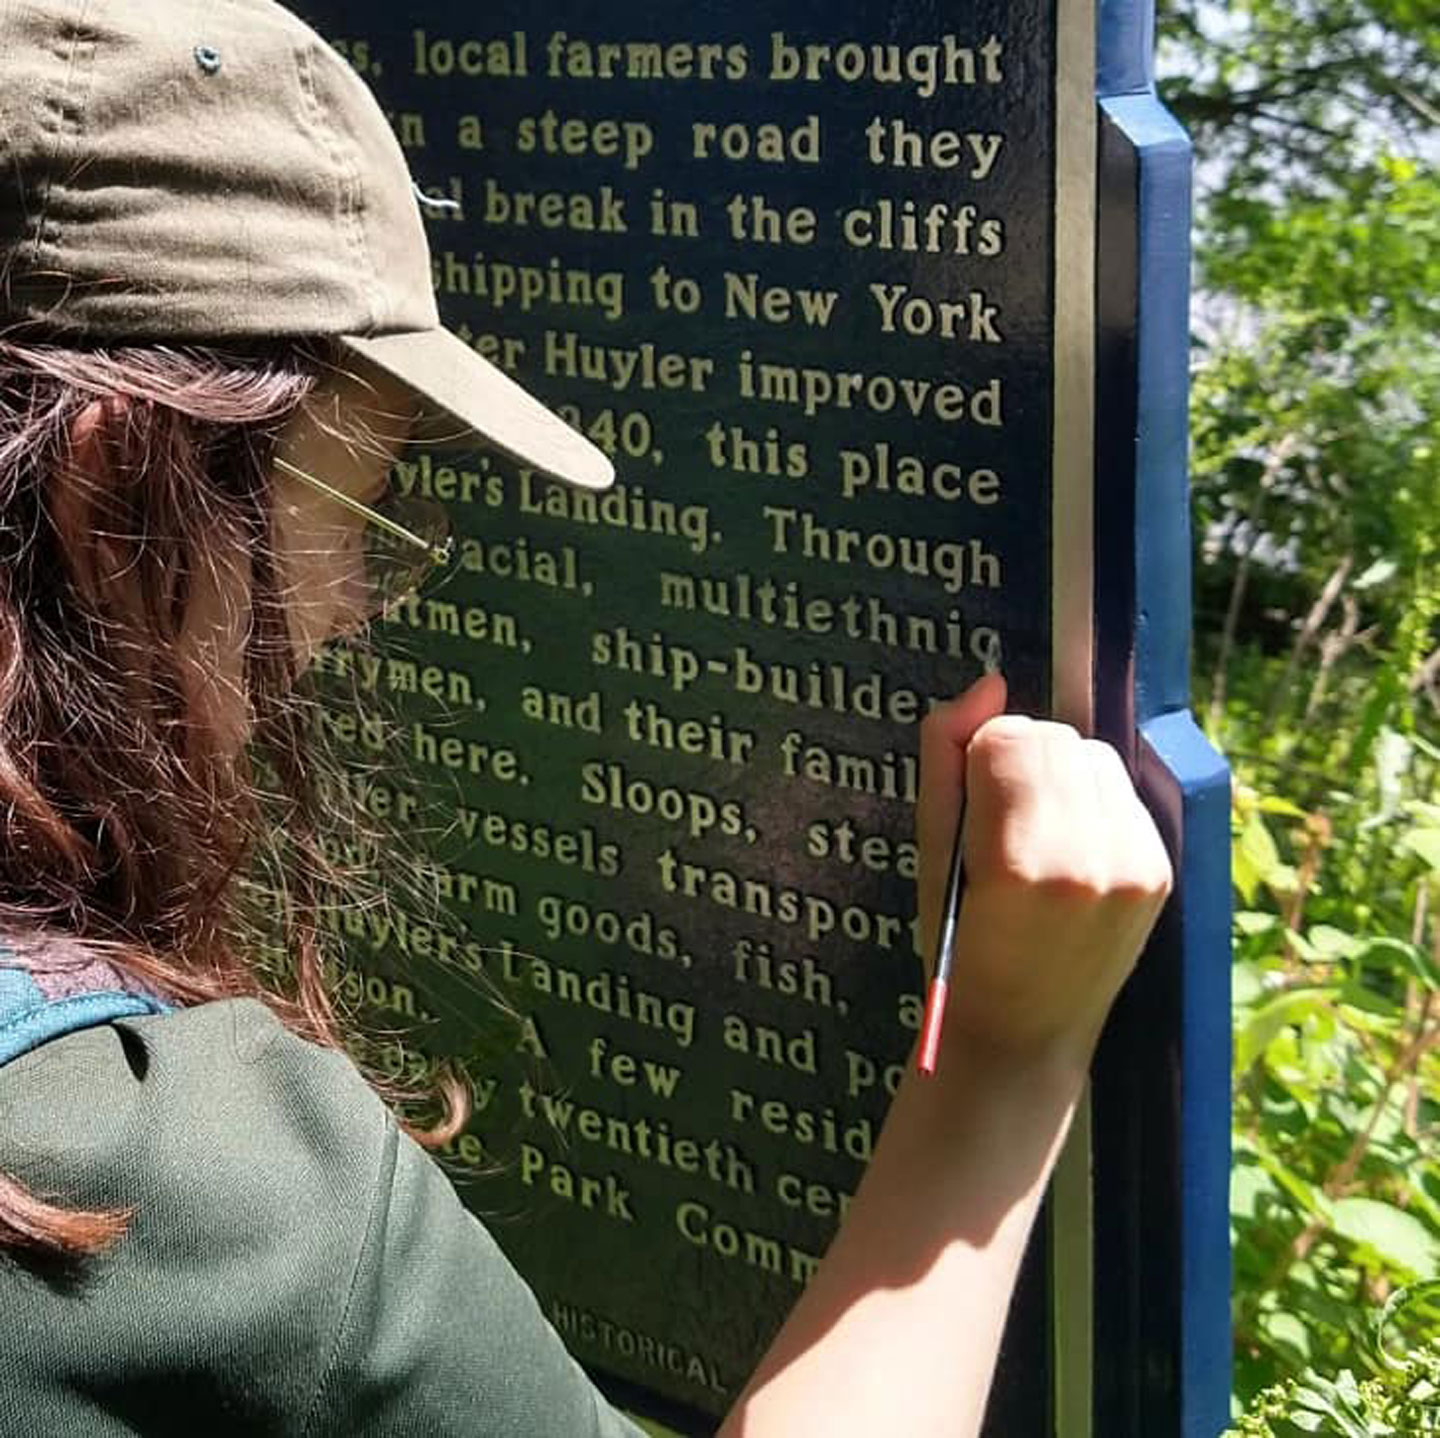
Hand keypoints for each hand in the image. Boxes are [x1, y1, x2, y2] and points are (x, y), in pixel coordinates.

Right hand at [916, 677, 1172, 1074]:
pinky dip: (1089, 803)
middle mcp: (1091, 860)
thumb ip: (945, 756)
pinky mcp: (1160, 871)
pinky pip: (1121, 790)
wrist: (1024, 1036)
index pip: (1007, 737)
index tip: (968, 808)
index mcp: (1022, 862)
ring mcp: (1135, 866)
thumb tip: (988, 683)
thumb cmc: (958, 949)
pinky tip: (1068, 849)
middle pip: (1054, 738)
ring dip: (1057, 777)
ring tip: (1033, 835)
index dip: (976, 761)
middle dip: (1018, 761)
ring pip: (1092, 755)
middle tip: (998, 823)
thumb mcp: (929, 855)